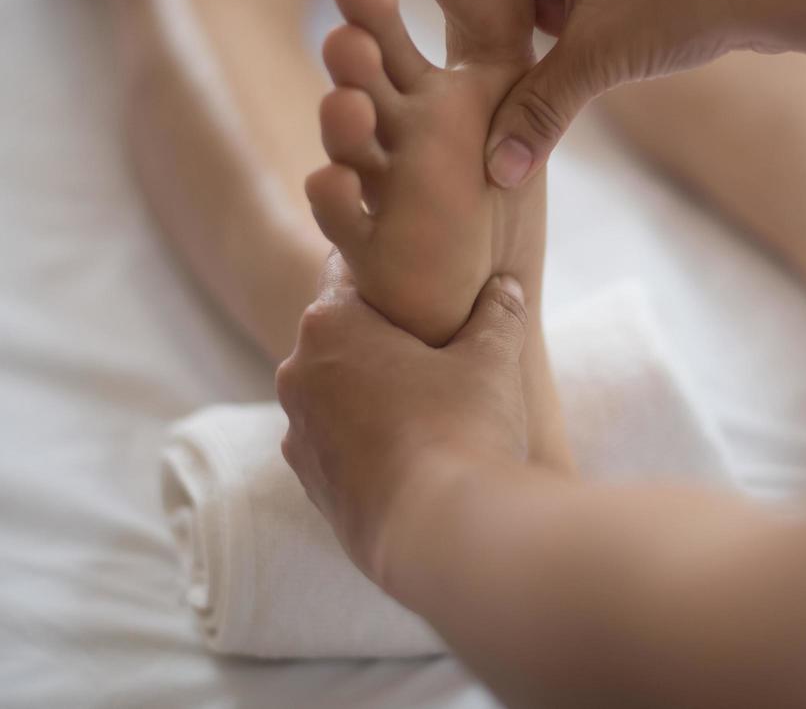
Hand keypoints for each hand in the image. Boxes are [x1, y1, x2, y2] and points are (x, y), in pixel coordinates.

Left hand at [276, 253, 533, 582]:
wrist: (440, 535)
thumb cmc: (462, 430)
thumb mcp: (491, 359)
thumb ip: (497, 314)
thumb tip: (507, 287)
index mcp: (329, 325)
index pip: (347, 270)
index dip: (387, 271)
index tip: (420, 278)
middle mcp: (298, 374)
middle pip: (340, 334)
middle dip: (382, 336)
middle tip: (435, 340)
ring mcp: (299, 434)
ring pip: (336, 392)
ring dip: (373, 391)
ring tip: (429, 402)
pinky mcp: (312, 485)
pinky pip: (339, 442)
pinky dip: (368, 439)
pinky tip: (415, 450)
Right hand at [485, 0, 800, 186]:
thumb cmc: (683, 3)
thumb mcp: (594, 60)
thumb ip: (537, 109)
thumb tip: (500, 171)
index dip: (534, 21)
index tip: (571, 46)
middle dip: (573, 16)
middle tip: (608, 42)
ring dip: (608, 13)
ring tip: (644, 30)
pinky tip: (673, 18)